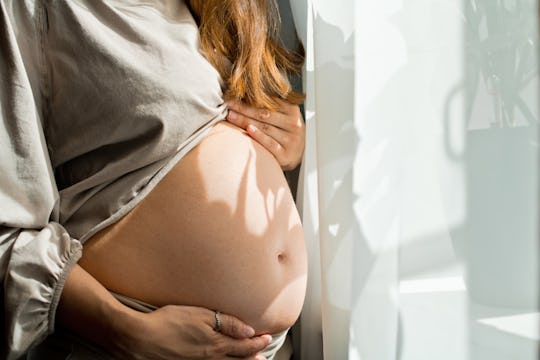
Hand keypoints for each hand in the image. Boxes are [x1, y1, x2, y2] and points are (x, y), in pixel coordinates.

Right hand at [115, 305, 270, 359]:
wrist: (139, 338)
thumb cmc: (168, 322)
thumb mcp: (201, 315)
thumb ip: (227, 323)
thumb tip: (248, 331)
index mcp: (215, 345)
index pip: (243, 346)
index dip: (257, 342)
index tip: (267, 338)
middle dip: (252, 357)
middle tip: (264, 354)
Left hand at [226, 100, 304, 170]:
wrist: (296, 155)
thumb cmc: (286, 133)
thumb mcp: (284, 116)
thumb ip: (271, 105)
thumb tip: (246, 92)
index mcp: (293, 111)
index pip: (268, 103)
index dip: (249, 99)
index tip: (233, 97)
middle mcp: (294, 124)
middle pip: (264, 114)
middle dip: (244, 109)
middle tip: (228, 105)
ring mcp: (291, 140)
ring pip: (265, 128)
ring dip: (245, 121)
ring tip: (231, 116)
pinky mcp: (286, 155)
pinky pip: (270, 144)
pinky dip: (259, 136)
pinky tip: (248, 130)